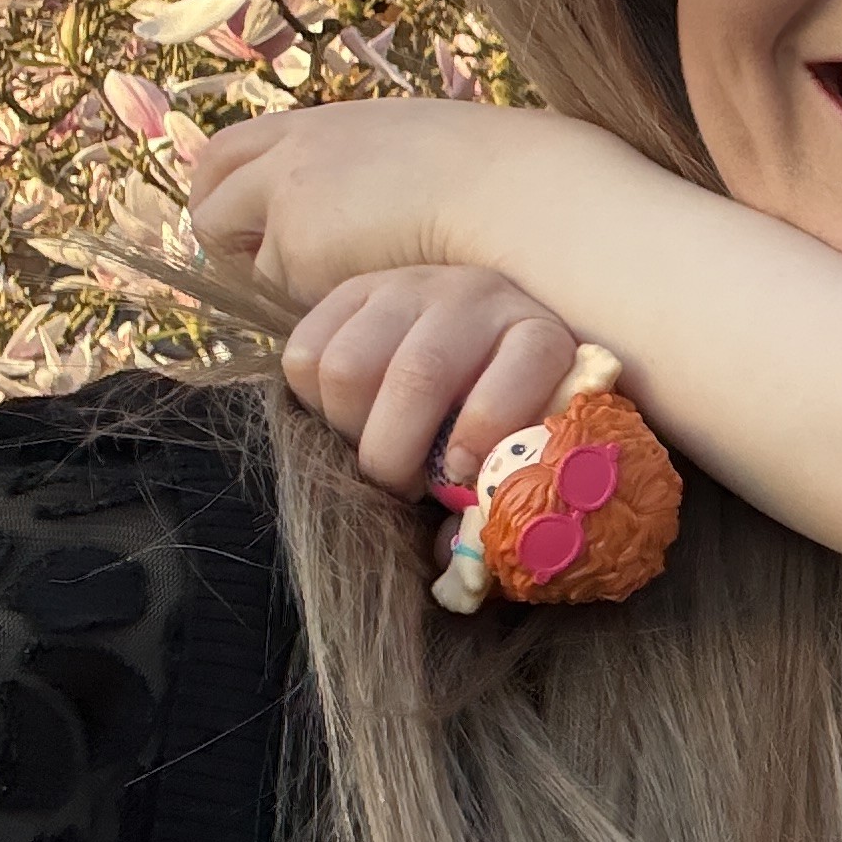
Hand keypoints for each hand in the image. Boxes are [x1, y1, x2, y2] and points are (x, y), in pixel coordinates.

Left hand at [186, 97, 593, 307]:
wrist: (511, 194)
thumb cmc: (490, 178)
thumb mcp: (418, 150)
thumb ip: (375, 165)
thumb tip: (363, 199)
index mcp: (326, 123)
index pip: (235, 146)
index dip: (226, 186)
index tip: (242, 219)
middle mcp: (297, 151)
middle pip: (210, 185)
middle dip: (217, 227)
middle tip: (245, 260)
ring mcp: (292, 197)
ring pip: (248, 251)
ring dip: (276, 275)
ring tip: (328, 295)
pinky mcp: (300, 249)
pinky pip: (283, 292)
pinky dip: (310, 304)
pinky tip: (356, 309)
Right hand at [288, 267, 582, 495]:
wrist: (462, 327)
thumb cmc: (492, 408)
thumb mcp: (510, 441)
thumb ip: (489, 491)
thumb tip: (445, 554)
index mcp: (536, 336)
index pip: (523, 366)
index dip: (488, 427)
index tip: (459, 473)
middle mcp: (476, 299)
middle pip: (418, 375)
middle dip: (395, 452)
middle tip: (399, 486)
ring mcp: (410, 287)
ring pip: (348, 366)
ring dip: (347, 428)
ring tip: (369, 445)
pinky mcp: (352, 290)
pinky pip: (305, 353)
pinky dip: (312, 400)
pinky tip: (345, 413)